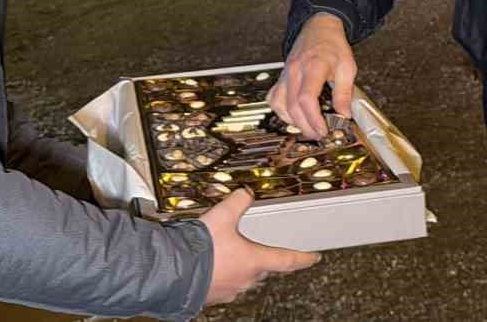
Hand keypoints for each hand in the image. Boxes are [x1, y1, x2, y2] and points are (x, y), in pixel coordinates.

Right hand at [200, 189, 320, 304]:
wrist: (173, 272)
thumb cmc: (201, 249)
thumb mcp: (222, 215)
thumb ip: (238, 201)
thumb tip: (246, 192)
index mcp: (254, 261)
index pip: (288, 260)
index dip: (303, 258)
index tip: (313, 258)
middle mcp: (245, 279)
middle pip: (263, 270)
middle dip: (264, 261)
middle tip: (262, 252)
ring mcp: (229, 290)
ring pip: (243, 279)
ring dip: (241, 268)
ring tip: (230, 256)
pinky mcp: (212, 296)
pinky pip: (224, 286)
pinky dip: (222, 276)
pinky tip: (212, 268)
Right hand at [266, 13, 355, 138]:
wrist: (319, 29)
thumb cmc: (333, 46)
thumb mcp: (348, 67)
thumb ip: (345, 93)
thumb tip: (344, 115)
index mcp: (314, 66)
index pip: (307, 98)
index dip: (313, 118)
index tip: (323, 129)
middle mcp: (295, 70)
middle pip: (293, 106)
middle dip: (306, 126)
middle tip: (319, 134)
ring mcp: (285, 74)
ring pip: (280, 104)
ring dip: (293, 121)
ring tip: (308, 128)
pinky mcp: (281, 77)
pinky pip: (274, 98)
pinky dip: (281, 111)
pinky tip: (293, 116)